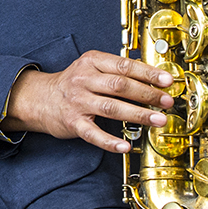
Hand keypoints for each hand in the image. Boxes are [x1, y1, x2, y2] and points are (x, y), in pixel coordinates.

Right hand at [0, 51, 174, 152]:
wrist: (39, 98)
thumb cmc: (73, 83)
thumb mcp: (91, 67)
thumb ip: (117, 70)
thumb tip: (153, 77)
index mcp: (91, 62)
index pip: (123, 66)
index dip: (147, 73)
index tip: (167, 80)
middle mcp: (83, 80)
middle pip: (120, 85)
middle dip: (147, 94)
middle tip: (167, 101)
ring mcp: (78, 101)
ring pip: (111, 107)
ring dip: (138, 114)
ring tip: (158, 120)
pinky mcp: (73, 122)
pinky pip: (93, 133)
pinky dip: (110, 141)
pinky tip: (125, 146)